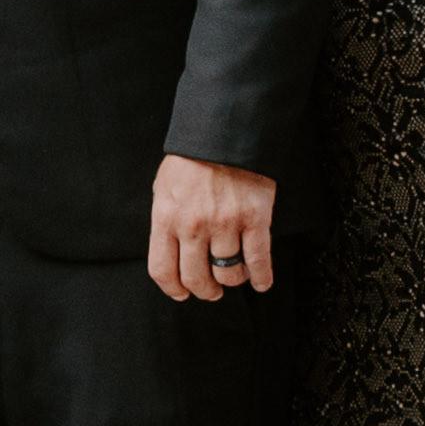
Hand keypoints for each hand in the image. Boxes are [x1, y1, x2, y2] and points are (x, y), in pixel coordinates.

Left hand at [147, 156, 280, 306]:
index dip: (173, 289)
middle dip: (205, 291)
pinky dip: (261, 277)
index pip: (162, 269)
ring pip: (229, 273)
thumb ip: (166, 221)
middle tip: (211, 291)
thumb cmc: (192, 159)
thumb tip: (170, 252)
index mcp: (166, 217)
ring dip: (232, 281)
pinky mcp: (255, 219)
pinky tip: (261, 283)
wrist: (225, 132)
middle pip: (196, 278)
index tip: (181, 293)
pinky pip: (258, 261)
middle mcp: (193, 226)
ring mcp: (225, 224)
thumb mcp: (164, 188)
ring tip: (234, 276)